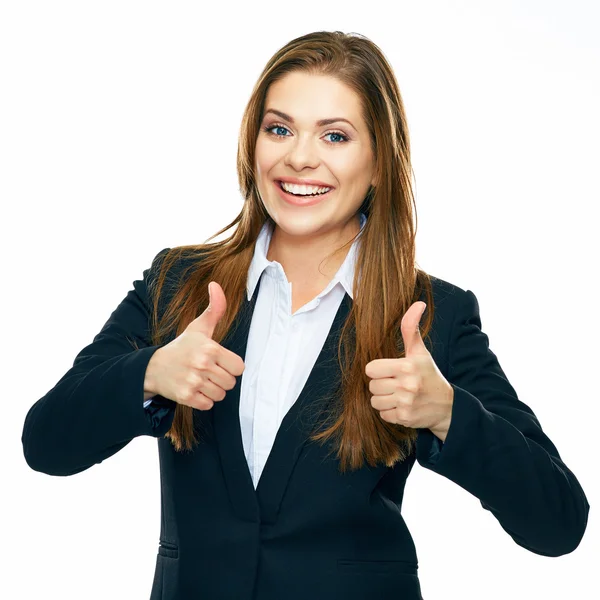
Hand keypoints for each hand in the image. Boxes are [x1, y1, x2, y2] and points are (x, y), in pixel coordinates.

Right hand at [144, 282, 244, 409]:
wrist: (153, 367)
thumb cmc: (181, 347)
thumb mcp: (198, 327)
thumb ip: (214, 309)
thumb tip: (216, 284)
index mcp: (210, 349)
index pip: (239, 367)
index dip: (231, 366)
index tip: (219, 362)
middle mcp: (202, 366)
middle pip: (231, 382)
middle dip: (222, 379)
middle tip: (208, 371)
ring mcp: (194, 382)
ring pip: (220, 395)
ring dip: (213, 390)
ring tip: (201, 380)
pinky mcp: (186, 397)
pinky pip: (208, 405)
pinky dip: (203, 400)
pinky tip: (194, 389)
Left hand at [365, 301, 453, 439]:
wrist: (447, 406)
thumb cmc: (429, 375)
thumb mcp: (420, 352)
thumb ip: (411, 328)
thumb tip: (418, 303)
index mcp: (408, 365)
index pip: (371, 369)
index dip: (378, 370)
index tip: (390, 371)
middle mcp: (407, 385)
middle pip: (372, 386)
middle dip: (381, 385)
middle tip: (396, 384)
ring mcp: (406, 403)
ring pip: (375, 402)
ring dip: (384, 400)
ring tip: (398, 396)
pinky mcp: (405, 418)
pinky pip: (383, 415)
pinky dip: (390, 413)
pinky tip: (402, 407)